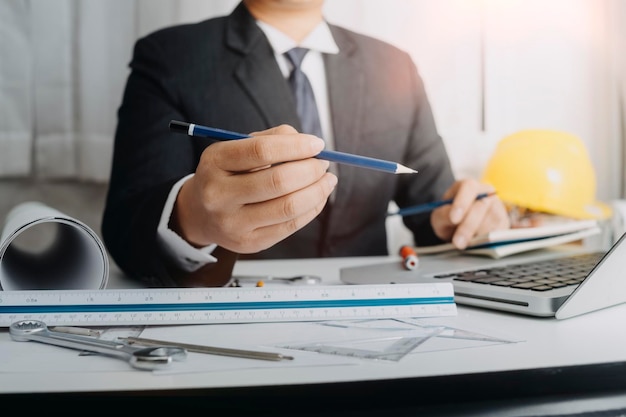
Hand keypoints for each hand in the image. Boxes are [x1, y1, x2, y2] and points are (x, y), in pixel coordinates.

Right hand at [172, 124, 337, 253]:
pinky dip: (312, 208)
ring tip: (326, 180)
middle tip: (323, 163)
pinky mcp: (250, 243)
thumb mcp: (237, 148)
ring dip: (317, 191)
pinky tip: (317, 197)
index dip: (296, 146)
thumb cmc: (227, 175)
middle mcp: (219, 195)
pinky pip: (291, 225)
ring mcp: (234, 223)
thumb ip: (272, 139)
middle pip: (278, 181)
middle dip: (310, 170)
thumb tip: (309, 145)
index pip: (261, 151)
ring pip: (289, 207)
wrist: (201, 214)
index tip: (317, 144)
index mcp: (215, 163)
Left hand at [430, 178, 509, 248]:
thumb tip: (453, 219)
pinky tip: (476, 244)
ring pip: (492, 220)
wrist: (460, 227)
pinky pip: (499, 232)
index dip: (462, 202)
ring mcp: (498, 207)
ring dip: (478, 235)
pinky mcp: (505, 222)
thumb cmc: (449, 218)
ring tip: (464, 243)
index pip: (469, 187)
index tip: (453, 219)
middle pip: (481, 206)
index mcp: (468, 186)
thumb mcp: (440, 216)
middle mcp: (487, 193)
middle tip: (457, 242)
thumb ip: (443, 215)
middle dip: (468, 226)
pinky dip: (487, 240)